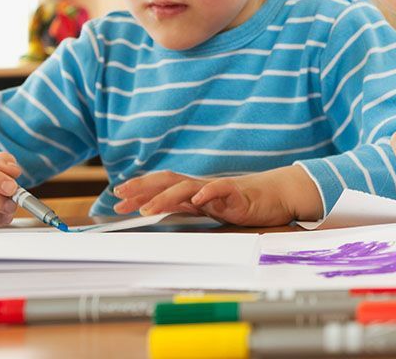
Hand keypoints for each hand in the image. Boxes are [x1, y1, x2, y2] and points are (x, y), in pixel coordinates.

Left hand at [112, 165, 322, 225]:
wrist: (276, 195)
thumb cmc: (242, 202)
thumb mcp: (209, 208)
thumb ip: (188, 209)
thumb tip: (159, 214)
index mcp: (194, 191)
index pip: (162, 186)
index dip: (140, 189)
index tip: (118, 198)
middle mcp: (202, 187)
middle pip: (168, 182)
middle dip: (143, 189)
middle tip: (121, 198)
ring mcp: (218, 189)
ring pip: (188, 188)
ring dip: (166, 197)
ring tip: (148, 209)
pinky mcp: (238, 194)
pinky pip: (221, 190)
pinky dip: (208, 193)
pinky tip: (197, 199)